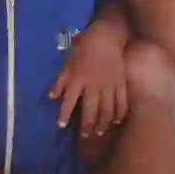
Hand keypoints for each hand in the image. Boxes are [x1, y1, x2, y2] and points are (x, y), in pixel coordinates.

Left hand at [50, 22, 127, 137]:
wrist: (106, 37)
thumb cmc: (84, 49)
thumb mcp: (68, 63)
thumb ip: (61, 81)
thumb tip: (52, 97)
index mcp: (78, 80)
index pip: (69, 102)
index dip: (64, 115)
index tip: (61, 125)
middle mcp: (94, 86)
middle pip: (91, 110)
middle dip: (87, 125)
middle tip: (85, 135)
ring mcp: (110, 86)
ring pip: (107, 110)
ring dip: (103, 123)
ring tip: (99, 132)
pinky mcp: (121, 84)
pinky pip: (122, 102)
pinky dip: (119, 113)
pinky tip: (116, 121)